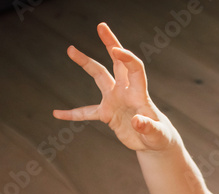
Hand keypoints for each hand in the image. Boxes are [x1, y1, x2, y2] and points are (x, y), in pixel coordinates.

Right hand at [53, 22, 176, 152]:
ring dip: (86, 63)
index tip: (115, 50)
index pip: (134, 69)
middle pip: (117, 62)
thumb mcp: (157, 135)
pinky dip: (73, 114)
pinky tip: (58, 114)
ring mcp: (115, 100)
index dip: (126, 58)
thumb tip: (136, 121)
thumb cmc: (160, 137)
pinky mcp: (107, 113)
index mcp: (139, 94)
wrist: (154, 142)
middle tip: (101, 26)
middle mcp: (125, 92)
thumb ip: (148, 127)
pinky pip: (86, 112)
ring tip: (71, 49)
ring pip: (99, 76)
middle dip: (110, 43)